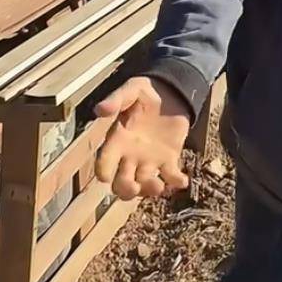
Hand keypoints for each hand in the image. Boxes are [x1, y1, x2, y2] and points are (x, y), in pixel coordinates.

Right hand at [94, 76, 190, 199]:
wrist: (170, 94)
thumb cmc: (145, 93)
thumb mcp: (131, 90)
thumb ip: (117, 99)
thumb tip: (100, 110)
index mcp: (117, 141)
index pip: (105, 163)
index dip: (103, 171)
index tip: (105, 176)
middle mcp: (130, 156)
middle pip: (121, 183)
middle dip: (126, 190)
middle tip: (134, 187)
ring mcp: (149, 161)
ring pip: (144, 185)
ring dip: (150, 189)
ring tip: (158, 185)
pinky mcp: (169, 160)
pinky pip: (171, 177)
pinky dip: (176, 182)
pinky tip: (182, 180)